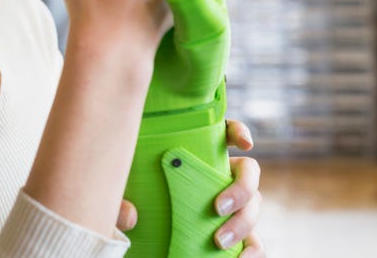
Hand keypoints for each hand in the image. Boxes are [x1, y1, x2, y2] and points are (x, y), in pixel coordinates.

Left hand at [116, 119, 264, 256]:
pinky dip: (253, 251)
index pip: (225, 132)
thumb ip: (121, 200)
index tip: (244, 143)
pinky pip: (255, 242)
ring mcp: (232, 204)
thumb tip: (129, 216)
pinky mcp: (235, 234)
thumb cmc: (138, 199)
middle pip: (248, 173)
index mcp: (200, 153)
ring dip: (243, 223)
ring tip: (219, 242)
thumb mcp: (126, 193)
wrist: (147, 237)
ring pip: (253, 207)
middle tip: (217, 208)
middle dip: (241, 189)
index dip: (239, 131)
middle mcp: (221, 175)